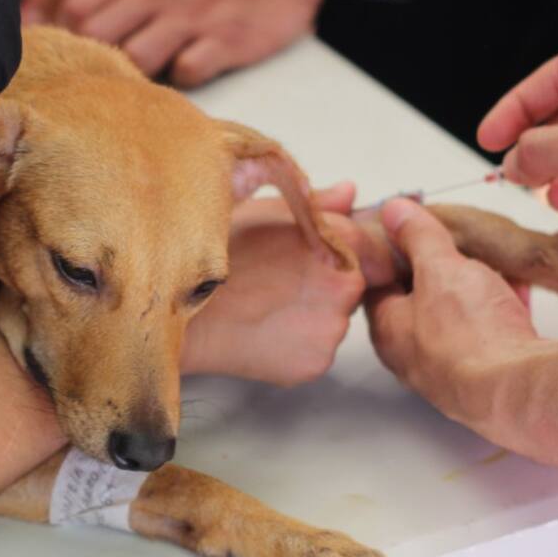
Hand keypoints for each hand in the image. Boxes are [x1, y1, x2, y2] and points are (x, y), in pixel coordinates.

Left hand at [55, 0, 324, 86]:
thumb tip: (61, 31)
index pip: (73, 10)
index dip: (65, 40)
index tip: (72, 61)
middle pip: (96, 35)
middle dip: (94, 63)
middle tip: (106, 83)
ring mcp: (192, 16)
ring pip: (137, 56)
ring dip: (137, 77)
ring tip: (146, 86)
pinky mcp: (226, 40)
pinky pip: (188, 71)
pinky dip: (183, 80)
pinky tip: (189, 75)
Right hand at [183, 183, 365, 385]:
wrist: (186, 312)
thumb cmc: (216, 257)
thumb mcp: (265, 213)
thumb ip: (317, 203)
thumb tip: (349, 193)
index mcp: (335, 242)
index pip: (371, 248)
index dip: (345, 253)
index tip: (320, 259)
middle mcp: (343, 286)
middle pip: (353, 286)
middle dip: (327, 284)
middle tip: (282, 283)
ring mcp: (331, 329)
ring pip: (335, 320)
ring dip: (314, 315)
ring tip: (268, 306)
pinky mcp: (316, 363)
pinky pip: (318, 351)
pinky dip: (299, 344)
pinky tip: (265, 331)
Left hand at [365, 199, 550, 439]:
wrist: (520, 391)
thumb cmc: (473, 337)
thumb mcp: (442, 267)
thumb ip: (419, 236)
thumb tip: (395, 213)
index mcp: (387, 327)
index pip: (376, 280)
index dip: (393, 249)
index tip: (410, 228)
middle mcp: (412, 354)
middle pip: (420, 297)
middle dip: (441, 268)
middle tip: (457, 242)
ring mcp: (449, 368)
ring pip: (457, 314)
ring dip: (475, 286)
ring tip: (492, 261)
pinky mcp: (486, 376)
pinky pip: (488, 331)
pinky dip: (500, 307)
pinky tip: (518, 290)